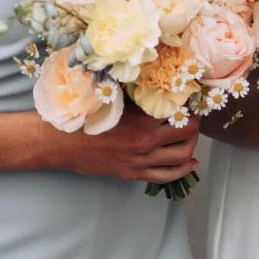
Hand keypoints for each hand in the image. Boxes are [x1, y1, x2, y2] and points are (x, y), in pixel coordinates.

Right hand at [52, 105, 200, 184]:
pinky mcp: (134, 174)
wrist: (63, 143)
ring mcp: (141, 161)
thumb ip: (137, 94)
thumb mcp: (115, 98)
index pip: (179, 111)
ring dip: (192, 144)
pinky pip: (166, 176)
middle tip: (193, 116)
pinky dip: (183, 170)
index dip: (190, 104)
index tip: (192, 98)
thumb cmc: (86, 117)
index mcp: (142, 120)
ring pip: (181, 156)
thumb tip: (156, 82)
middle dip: (195, 123)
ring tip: (191, 135)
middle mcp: (146, 142)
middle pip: (187, 134)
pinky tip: (191, 162)